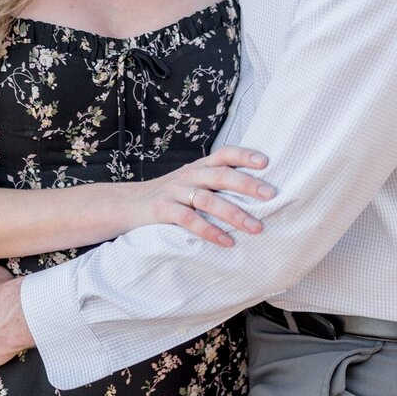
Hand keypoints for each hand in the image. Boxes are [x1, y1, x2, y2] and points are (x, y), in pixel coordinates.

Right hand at [131, 147, 275, 246]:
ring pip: (208, 199)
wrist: (125, 205)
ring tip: (256, 227)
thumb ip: (213, 184)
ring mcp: (174, 192)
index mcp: (197, 167)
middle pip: (221, 175)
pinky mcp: (162, 210)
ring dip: (234, 214)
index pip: (223, 154)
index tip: (266, 162)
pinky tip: (227, 241)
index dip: (244, 155)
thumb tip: (254, 193)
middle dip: (247, 184)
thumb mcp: (189, 183)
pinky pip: (188, 220)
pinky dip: (209, 231)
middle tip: (271, 195)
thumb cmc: (167, 197)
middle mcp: (188, 176)